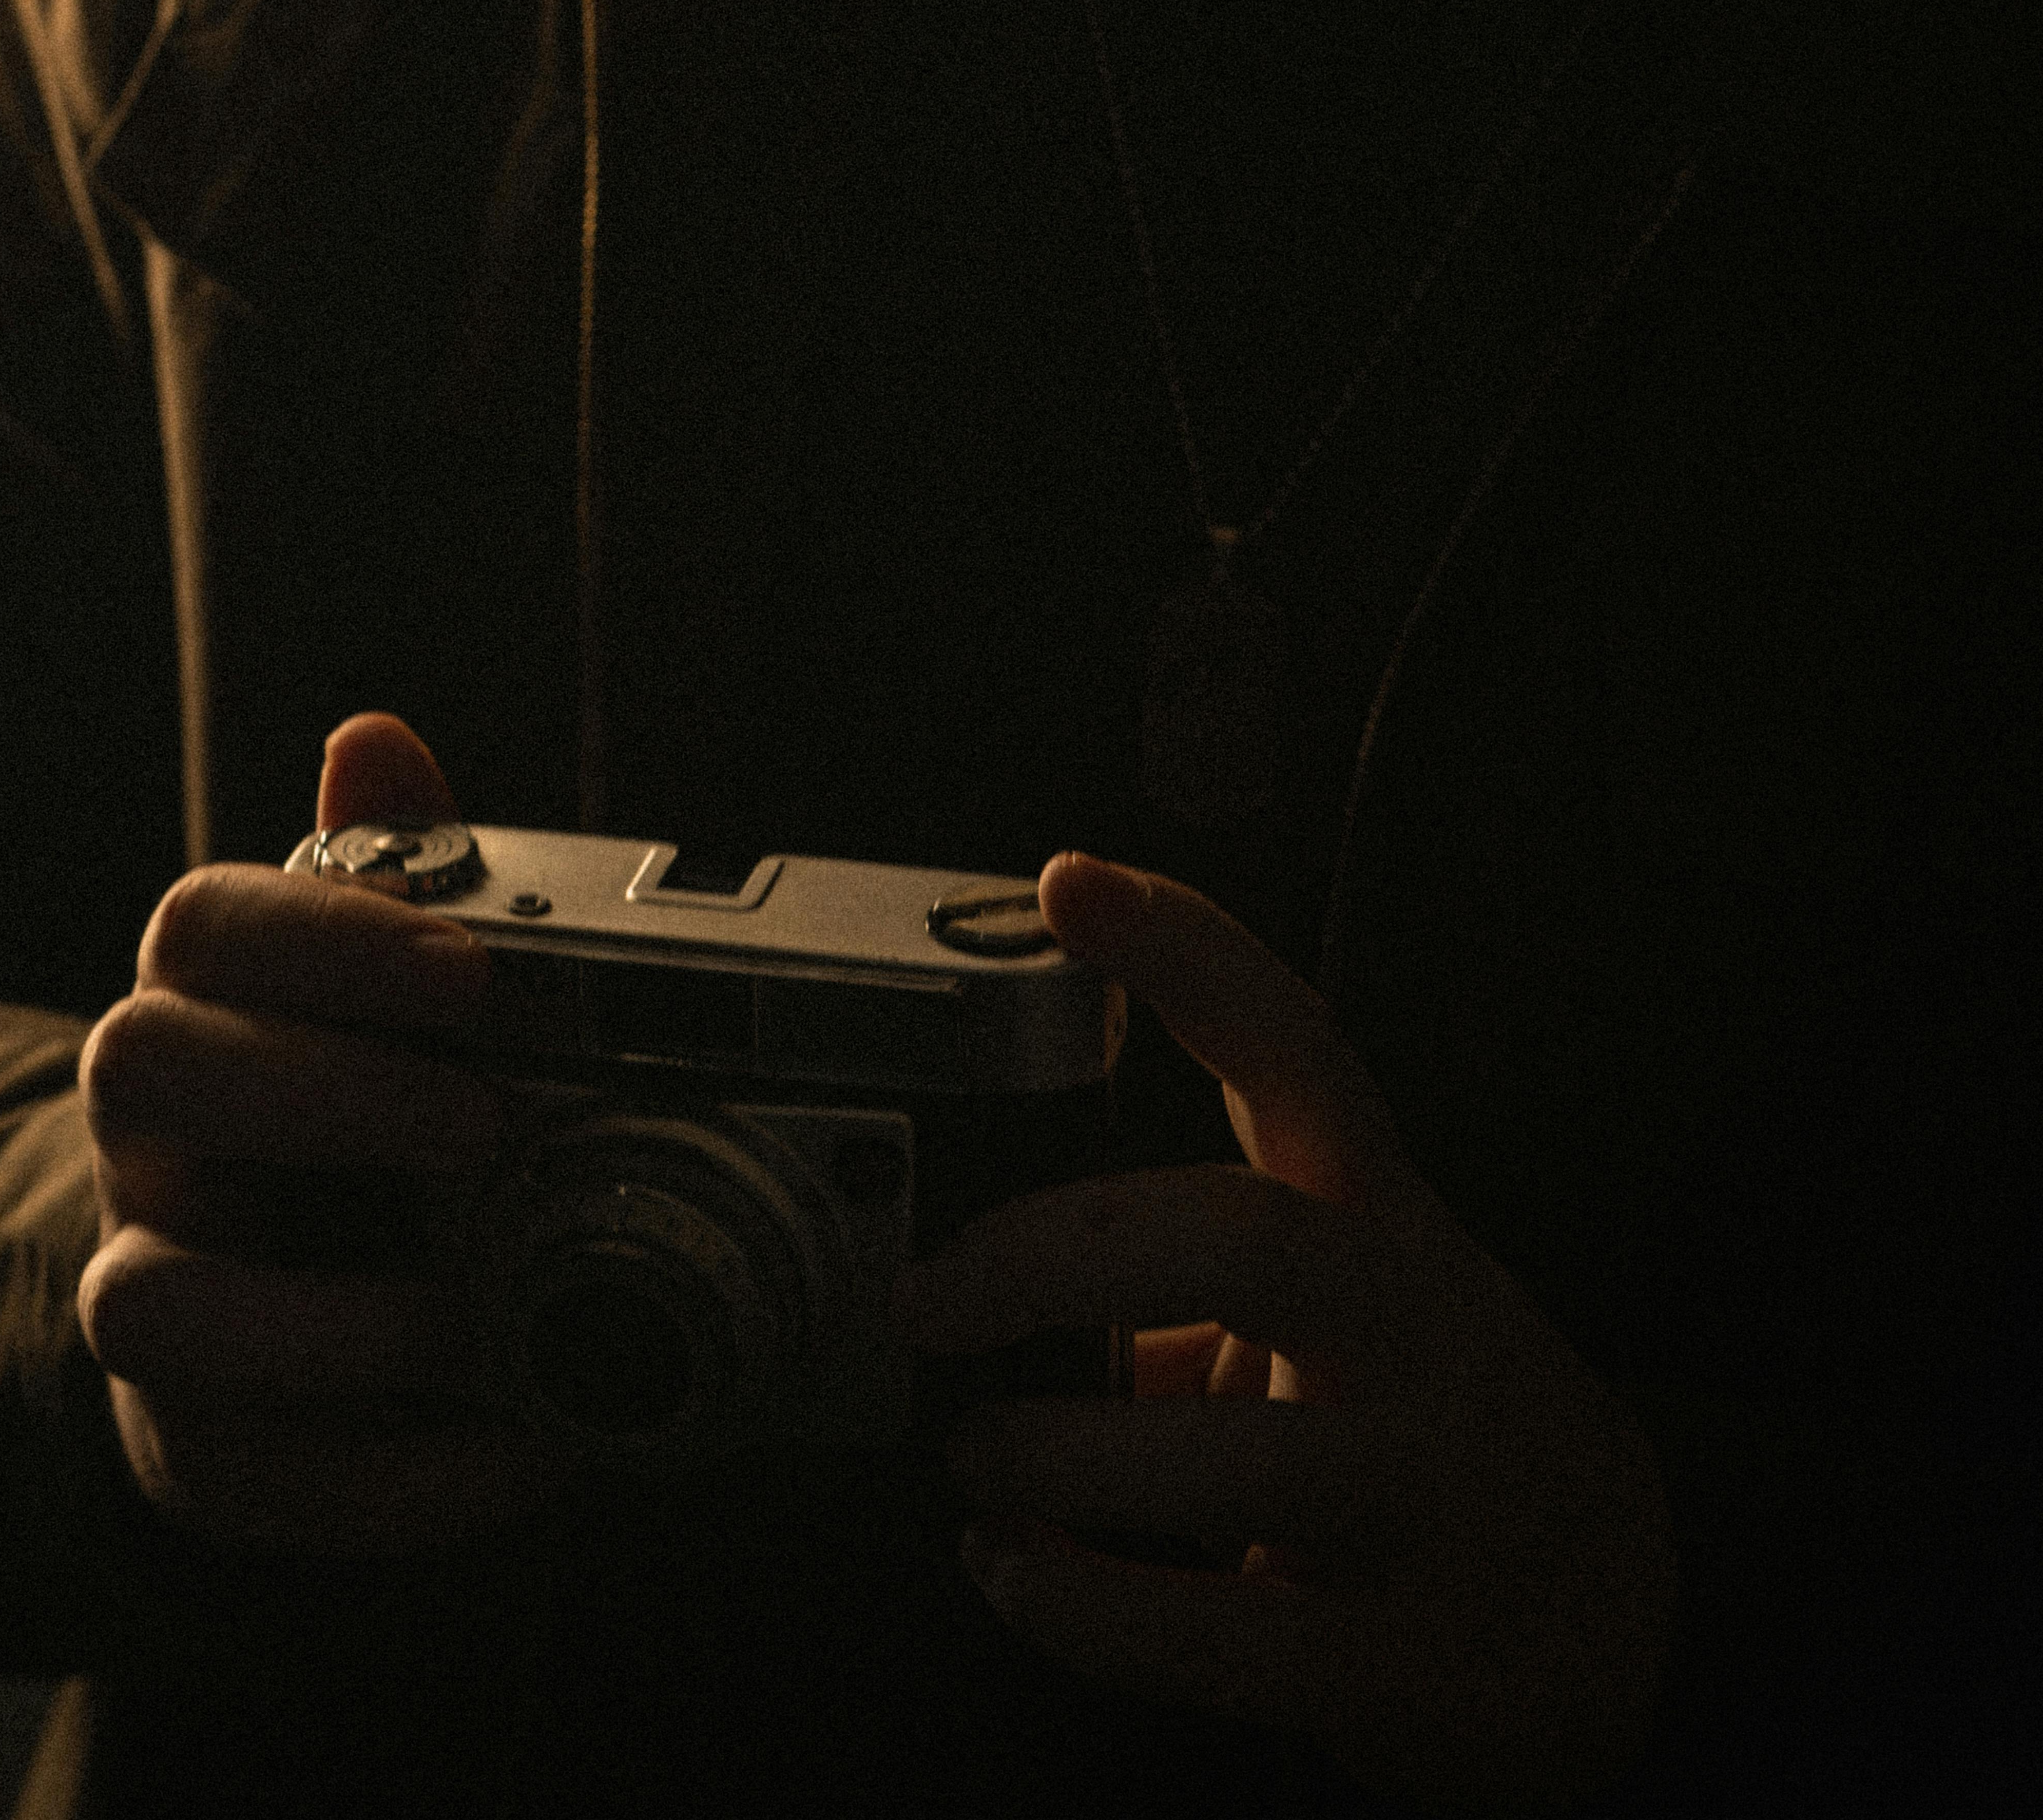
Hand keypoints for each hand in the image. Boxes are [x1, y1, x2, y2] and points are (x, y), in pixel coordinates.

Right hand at [77, 711, 542, 1554]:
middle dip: (317, 1091)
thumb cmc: (354, 1107)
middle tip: (486, 1122)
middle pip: (136, 1068)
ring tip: (482, 1316)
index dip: (324, 938)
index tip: (471, 973)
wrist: (283, 1292)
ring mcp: (144, 1292)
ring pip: (139, 1299)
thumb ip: (389, 869)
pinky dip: (395, 1480)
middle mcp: (144, 1142)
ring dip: (328, 1319)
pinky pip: (242, 1474)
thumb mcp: (383, 990)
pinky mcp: (186, 1445)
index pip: (197, 926)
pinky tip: (523, 1451)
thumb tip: (374, 737)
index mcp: (198, 1007)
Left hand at [896, 856, 1677, 1814]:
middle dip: (1052, 1257)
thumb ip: (1165, 1268)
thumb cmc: (1411, 1410)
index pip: (1292, 1045)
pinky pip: (1222, 1638)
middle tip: (929, 1299)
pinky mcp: (1403, 1654)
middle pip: (1237, 1237)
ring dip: (1059, 1462)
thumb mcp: (1321, 1298)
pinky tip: (1019, 1580)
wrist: (1608, 1602)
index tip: (1068, 883)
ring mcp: (1419, 1491)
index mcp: (1376, 1214)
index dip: (1184, 951)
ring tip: (978, 1463)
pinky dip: (1085, 1612)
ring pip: (1234, 1459)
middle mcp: (1407, 1325)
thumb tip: (968, 1264)